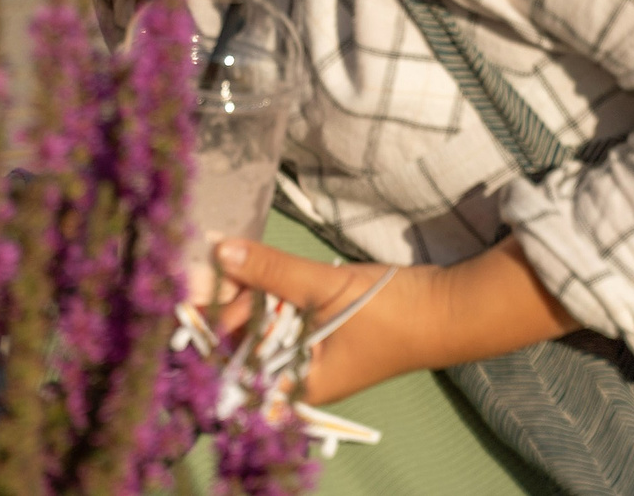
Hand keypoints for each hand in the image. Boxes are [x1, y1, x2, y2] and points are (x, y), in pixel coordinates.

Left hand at [210, 239, 438, 402]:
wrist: (449, 309)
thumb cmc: (393, 314)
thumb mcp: (324, 288)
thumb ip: (271, 270)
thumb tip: (220, 251)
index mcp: (297, 383)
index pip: (236, 365)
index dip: (208, 331)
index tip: (184, 293)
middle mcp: (299, 373)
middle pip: (244, 341)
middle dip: (225, 303)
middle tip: (207, 261)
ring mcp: (310, 349)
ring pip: (261, 321)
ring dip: (245, 290)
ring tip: (224, 254)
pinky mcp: (320, 326)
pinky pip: (281, 309)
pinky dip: (267, 287)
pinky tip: (249, 260)